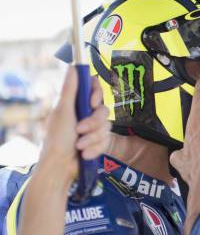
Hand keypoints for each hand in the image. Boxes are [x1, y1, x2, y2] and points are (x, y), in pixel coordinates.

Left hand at [37, 67, 109, 191]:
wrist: (61, 167)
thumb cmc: (57, 140)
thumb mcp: (63, 112)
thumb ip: (70, 90)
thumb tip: (72, 67)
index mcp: (75, 103)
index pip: (94, 88)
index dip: (97, 93)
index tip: (93, 103)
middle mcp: (85, 114)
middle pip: (104, 109)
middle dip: (93, 123)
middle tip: (80, 130)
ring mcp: (93, 128)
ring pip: (107, 126)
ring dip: (93, 138)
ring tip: (80, 146)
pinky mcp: (99, 142)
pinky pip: (107, 140)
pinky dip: (96, 148)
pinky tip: (85, 153)